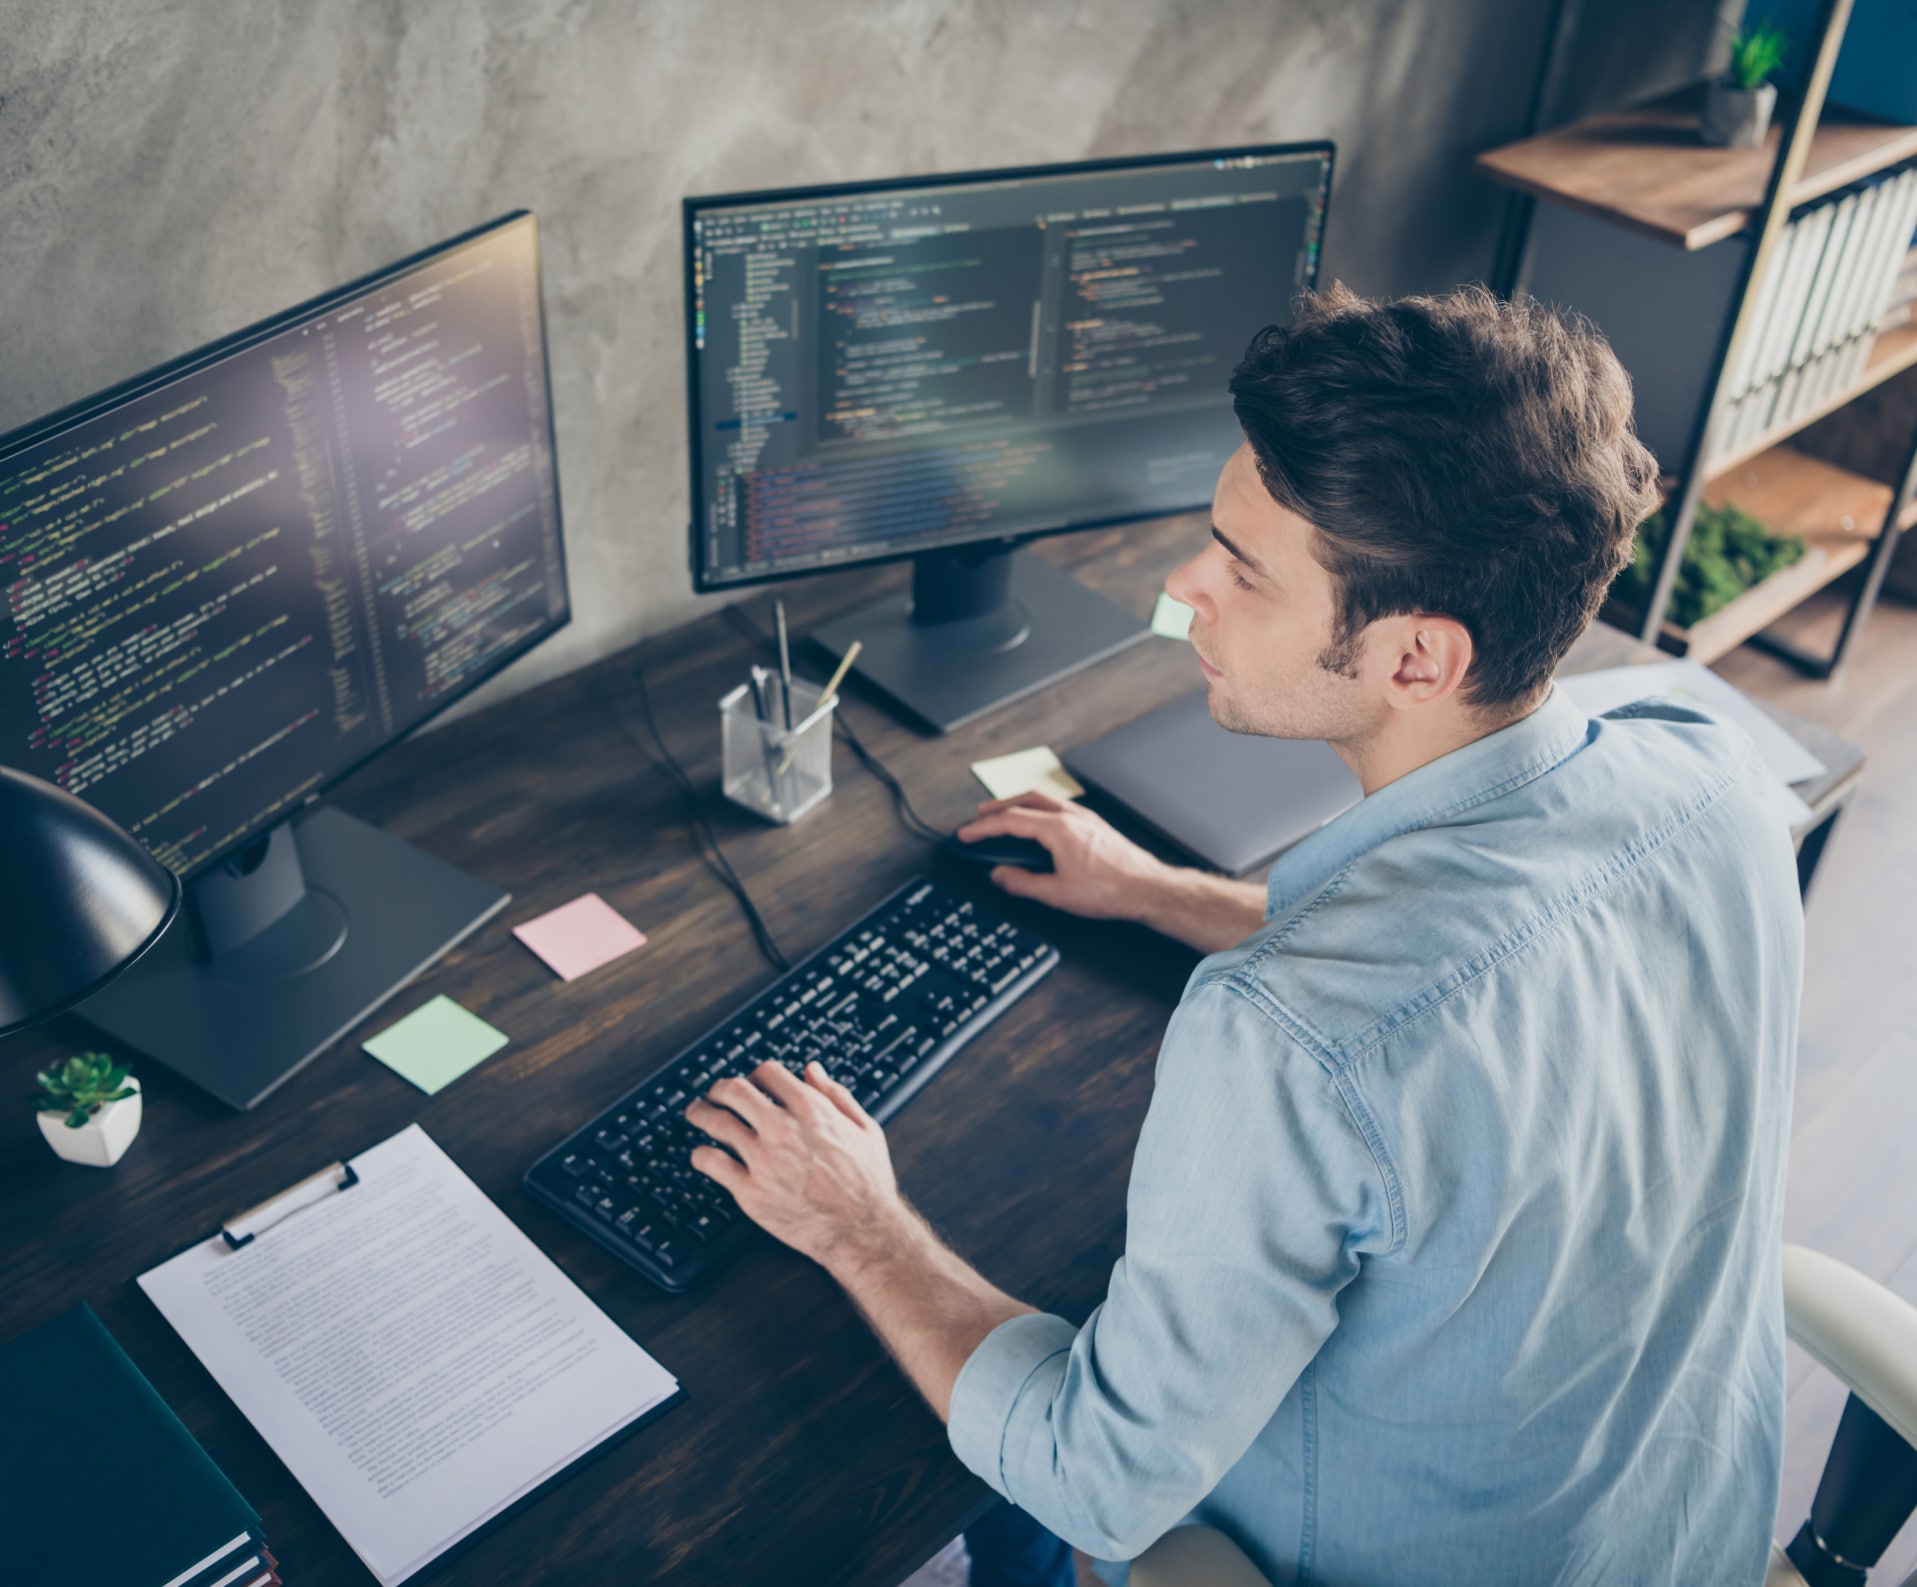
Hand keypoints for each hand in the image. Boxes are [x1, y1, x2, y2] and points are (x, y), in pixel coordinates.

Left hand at [686, 1060, 908, 1268]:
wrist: (861, 1229)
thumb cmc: (867, 1182)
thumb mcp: (865, 1127)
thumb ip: (837, 1095)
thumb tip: (812, 1071)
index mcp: (810, 1109)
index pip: (767, 1073)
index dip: (756, 1075)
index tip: (752, 1082)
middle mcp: (782, 1129)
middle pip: (734, 1091)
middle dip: (720, 1088)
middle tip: (715, 1093)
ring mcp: (763, 1159)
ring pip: (716, 1122)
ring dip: (700, 1113)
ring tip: (696, 1113)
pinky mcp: (750, 1191)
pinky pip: (711, 1163)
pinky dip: (700, 1155)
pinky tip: (701, 1155)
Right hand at [956, 791, 1171, 919]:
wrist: (1148, 888)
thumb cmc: (1111, 890)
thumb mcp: (1057, 894)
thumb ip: (1022, 883)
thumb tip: (1000, 875)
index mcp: (1058, 829)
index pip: (1010, 821)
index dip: (983, 828)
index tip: (966, 834)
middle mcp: (1072, 816)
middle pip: (1025, 801)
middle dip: (997, 807)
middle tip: (978, 817)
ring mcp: (1085, 818)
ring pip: (1044, 801)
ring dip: (1019, 804)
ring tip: (1004, 815)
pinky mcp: (1095, 825)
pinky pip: (1059, 807)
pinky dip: (1039, 809)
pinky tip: (1039, 823)